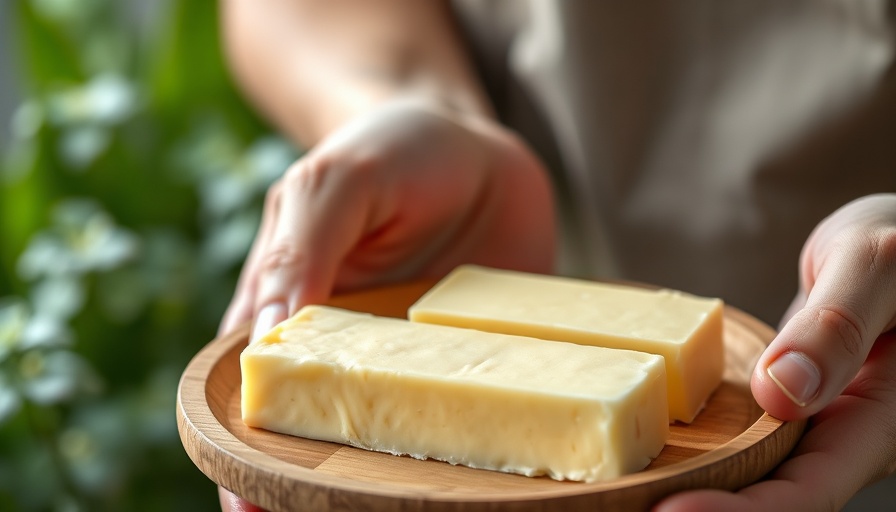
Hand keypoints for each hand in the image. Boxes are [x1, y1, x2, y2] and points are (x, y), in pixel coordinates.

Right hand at [217, 99, 554, 509]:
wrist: (477, 145)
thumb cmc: (390, 152)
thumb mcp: (335, 184)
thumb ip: (298, 254)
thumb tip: (259, 347)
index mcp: (292, 319)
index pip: (256, 406)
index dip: (246, 466)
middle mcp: (353, 357)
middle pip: (329, 439)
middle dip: (325, 492)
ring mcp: (424, 367)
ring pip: (406, 441)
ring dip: (410, 485)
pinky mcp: (486, 364)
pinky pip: (486, 411)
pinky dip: (490, 442)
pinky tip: (510, 465)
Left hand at [656, 193, 895, 510]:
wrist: (889, 246)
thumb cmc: (894, 242)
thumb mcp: (873, 266)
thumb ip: (835, 326)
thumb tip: (784, 392)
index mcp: (879, 418)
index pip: (808, 489)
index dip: (741, 510)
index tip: (669, 509)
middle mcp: (844, 437)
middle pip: (773, 496)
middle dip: (708, 507)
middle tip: (628, 507)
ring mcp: (812, 425)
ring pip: (754, 476)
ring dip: (700, 487)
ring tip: (628, 494)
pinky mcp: (785, 409)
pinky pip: (744, 441)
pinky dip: (702, 453)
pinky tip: (648, 450)